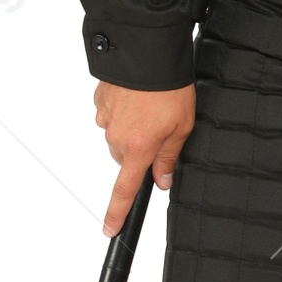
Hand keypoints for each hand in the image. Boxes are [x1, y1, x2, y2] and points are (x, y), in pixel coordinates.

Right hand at [93, 81, 195, 234]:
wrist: (148, 52)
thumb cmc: (169, 88)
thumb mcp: (181, 127)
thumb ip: (169, 158)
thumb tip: (162, 181)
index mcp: (138, 148)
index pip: (125, 190)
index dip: (117, 213)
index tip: (109, 229)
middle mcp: (116, 137)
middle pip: (125, 158)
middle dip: (139, 152)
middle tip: (160, 130)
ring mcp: (105, 118)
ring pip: (117, 136)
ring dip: (132, 128)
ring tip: (151, 107)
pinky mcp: (100, 101)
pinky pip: (111, 114)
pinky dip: (124, 110)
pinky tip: (138, 97)